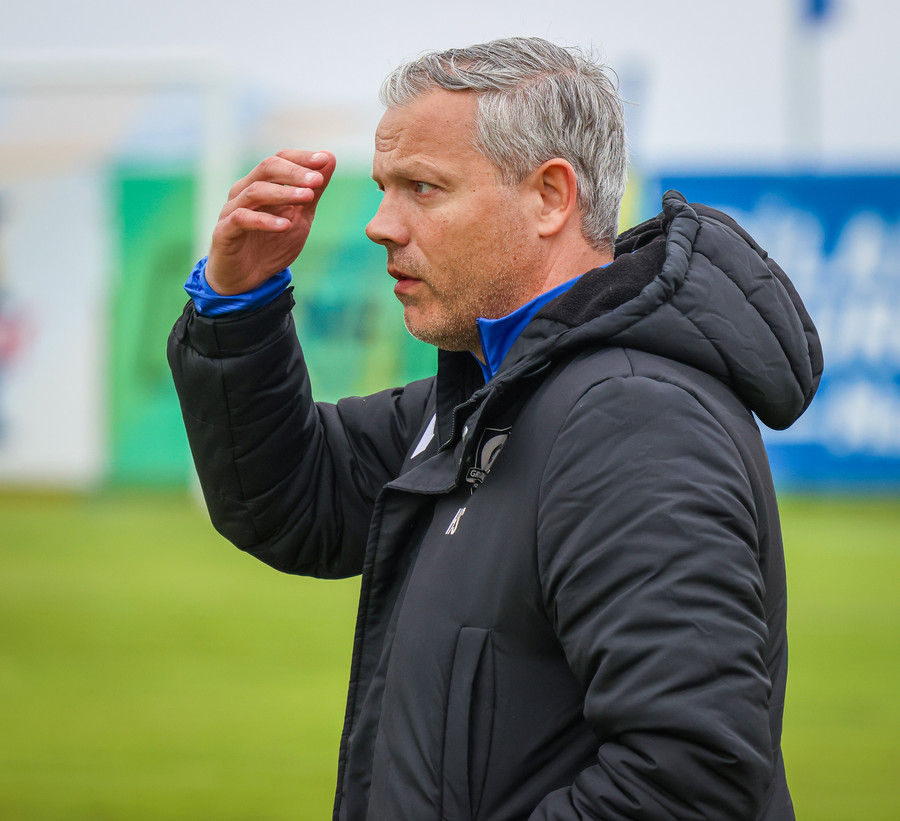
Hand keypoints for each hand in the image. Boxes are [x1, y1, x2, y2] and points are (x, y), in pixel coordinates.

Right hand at [206, 150, 336, 294]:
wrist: (247, 280)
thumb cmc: (272, 244)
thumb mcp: (300, 217)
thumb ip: (313, 190)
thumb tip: (330, 157)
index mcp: (262, 183)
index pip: (280, 160)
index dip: (301, 158)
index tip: (324, 160)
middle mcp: (244, 191)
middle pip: (267, 168)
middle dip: (294, 172)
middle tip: (317, 180)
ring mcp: (232, 210)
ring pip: (255, 191)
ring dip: (284, 193)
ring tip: (307, 197)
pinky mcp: (224, 231)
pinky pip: (242, 219)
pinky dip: (265, 220)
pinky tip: (285, 225)